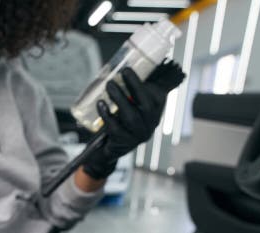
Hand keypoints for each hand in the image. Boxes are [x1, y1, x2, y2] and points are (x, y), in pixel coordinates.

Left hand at [82, 61, 184, 179]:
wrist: (114, 147)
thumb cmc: (124, 118)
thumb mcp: (134, 103)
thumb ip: (135, 87)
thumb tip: (129, 58)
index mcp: (156, 111)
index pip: (159, 96)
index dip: (150, 83)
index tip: (137, 70)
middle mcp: (151, 123)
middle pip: (147, 105)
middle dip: (136, 86)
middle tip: (123, 71)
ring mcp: (139, 135)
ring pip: (131, 116)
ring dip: (120, 99)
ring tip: (109, 85)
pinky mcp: (124, 143)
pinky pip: (115, 128)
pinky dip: (107, 115)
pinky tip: (100, 104)